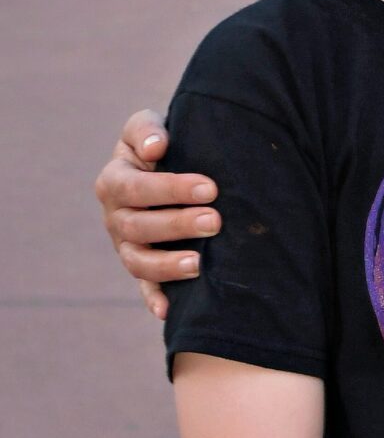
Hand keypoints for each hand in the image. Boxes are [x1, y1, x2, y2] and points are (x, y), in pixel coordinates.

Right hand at [95, 111, 219, 320]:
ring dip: (167, 266)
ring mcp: (125, 246)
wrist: (166, 161)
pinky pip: (144, 287)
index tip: (210, 187)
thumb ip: (146, 129)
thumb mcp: (147, 126)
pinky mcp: (141, 266)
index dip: (171, 189)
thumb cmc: (160, 142)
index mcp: (114, 182)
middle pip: (140, 227)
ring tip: (199, 264)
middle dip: (178, 225)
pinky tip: (169, 311)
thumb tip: (157, 146)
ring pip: (138, 262)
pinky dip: (154, 299)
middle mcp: (115, 217)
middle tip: (216, 220)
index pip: (137, 188)